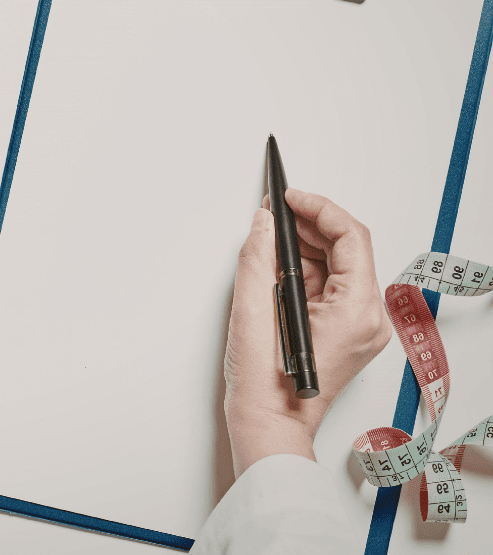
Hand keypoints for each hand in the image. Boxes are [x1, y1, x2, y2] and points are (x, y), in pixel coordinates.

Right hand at [224, 188, 390, 476]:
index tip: (289, 197)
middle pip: (348, 249)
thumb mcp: (252, 310)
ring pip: (339, 265)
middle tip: (274, 211)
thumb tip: (263, 223)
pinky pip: (332, 286)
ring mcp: (360, 327)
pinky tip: (278, 264)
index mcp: (357, 311)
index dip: (318, 209)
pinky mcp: (347, 332)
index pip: (350, 237)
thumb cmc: (264, 384)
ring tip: (270, 236)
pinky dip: (307, 269)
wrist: (269, 426)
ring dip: (307, 245)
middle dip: (311, 224)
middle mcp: (368, 318)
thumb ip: (258, 257)